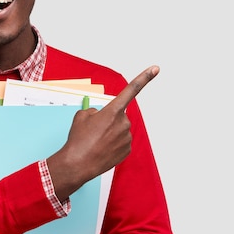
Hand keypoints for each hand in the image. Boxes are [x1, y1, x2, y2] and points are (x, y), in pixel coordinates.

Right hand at [47, 65, 159, 200]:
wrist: (77, 165)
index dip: (145, 78)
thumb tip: (100, 115)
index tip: (155, 69)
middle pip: (119, 115)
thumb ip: (94, 111)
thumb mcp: (81, 117)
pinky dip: (113, 144)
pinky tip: (102, 149)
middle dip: (109, 120)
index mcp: (112, 111)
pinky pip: (121, 142)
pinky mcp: (127, 150)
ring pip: (120, 129)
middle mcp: (123, 123)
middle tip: (95, 131)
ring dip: (110, 132)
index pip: (132, 90)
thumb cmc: (78, 141)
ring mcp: (126, 137)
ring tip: (96, 142)